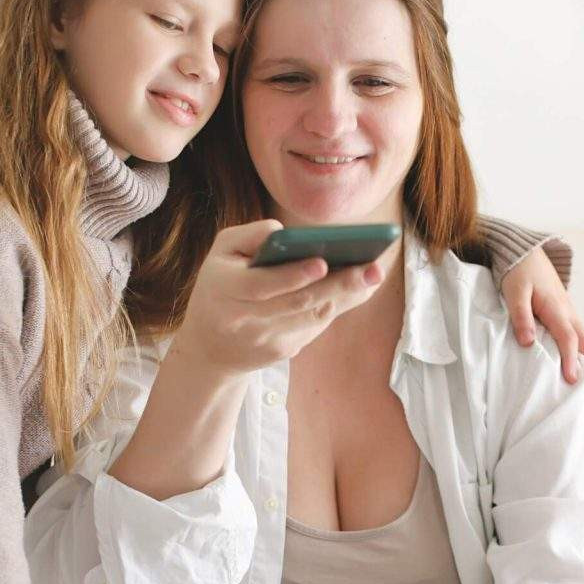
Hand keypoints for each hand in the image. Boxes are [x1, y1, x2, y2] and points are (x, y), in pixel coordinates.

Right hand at [171, 219, 387, 379]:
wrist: (209, 348)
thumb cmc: (219, 284)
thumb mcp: (221, 252)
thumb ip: (250, 236)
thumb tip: (286, 232)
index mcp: (225, 290)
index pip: (262, 285)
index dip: (292, 276)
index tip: (322, 263)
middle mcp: (246, 320)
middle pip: (298, 302)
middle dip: (338, 285)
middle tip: (372, 268)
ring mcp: (266, 339)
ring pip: (312, 316)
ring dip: (346, 295)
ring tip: (373, 274)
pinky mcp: (283, 352)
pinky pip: (314, 325)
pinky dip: (337, 305)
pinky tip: (360, 287)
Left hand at [500, 245, 583, 384]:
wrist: (528, 254)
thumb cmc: (520, 273)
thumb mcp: (515, 292)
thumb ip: (521, 317)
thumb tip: (528, 343)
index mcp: (556, 308)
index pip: (568, 338)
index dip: (570, 359)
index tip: (572, 380)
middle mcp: (569, 313)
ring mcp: (571, 315)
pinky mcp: (568, 316)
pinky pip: (581, 338)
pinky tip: (583, 370)